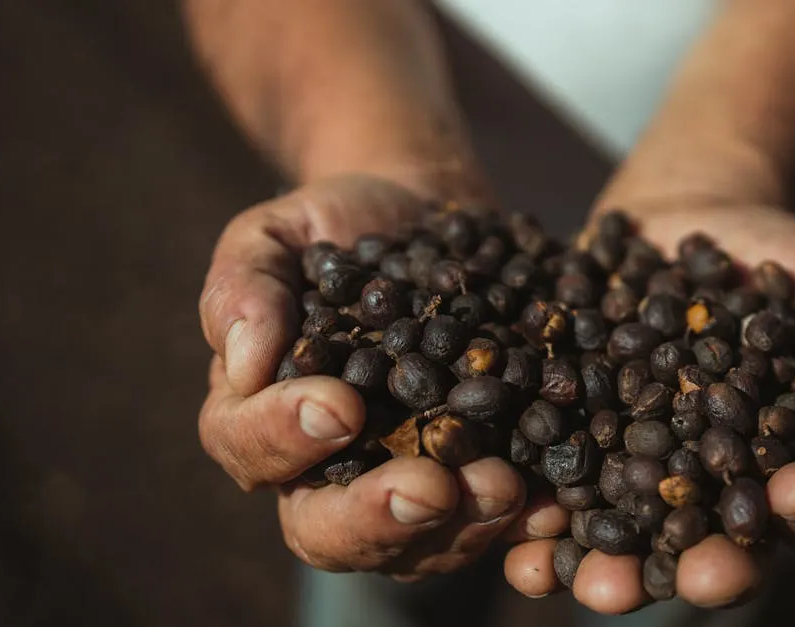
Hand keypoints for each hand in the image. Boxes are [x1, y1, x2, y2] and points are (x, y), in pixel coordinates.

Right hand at [197, 174, 566, 578]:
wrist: (423, 217)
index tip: (341, 406)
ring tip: (503, 487)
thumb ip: (243, 289)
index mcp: (262, 418)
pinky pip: (491, 522)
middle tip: (430, 489)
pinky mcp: (474, 477)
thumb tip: (243, 364)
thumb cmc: (334, 227)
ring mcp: (405, 483)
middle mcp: (327, 471)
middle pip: (328, 530)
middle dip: (379, 517)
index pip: (251, 448)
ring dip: (459, 526)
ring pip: (416, 544)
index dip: (285, 437)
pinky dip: (521, 522)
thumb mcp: (275, 235)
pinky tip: (551, 502)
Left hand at [502, 202, 794, 612]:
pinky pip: (557, 483)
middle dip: (705, 568)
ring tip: (590, 583)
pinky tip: (519, 529)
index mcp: (786, 466)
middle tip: (696, 579)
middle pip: (715, 544)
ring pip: (630, 534)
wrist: (690, 216)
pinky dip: (538, 510)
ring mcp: (641, 468)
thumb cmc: (781, 261)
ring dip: (611, 565)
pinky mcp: (576, 439)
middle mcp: (711, 485)